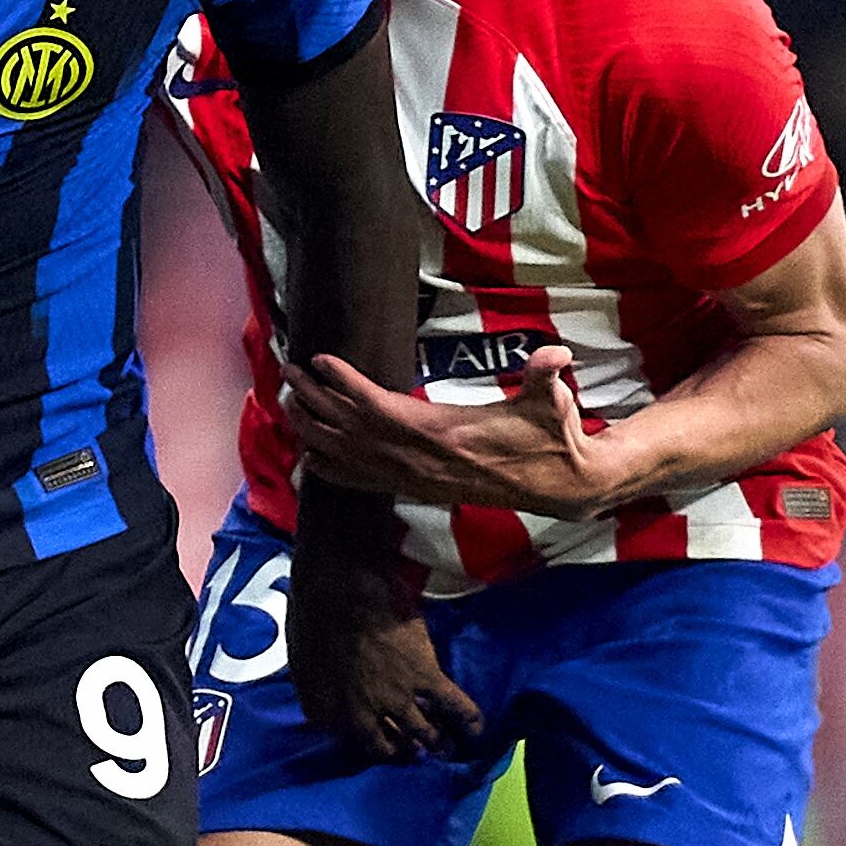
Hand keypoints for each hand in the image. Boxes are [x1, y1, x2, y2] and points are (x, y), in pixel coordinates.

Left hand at [284, 348, 626, 518]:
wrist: (556, 484)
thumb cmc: (549, 437)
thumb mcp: (551, 403)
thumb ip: (546, 378)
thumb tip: (559, 355)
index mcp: (441, 432)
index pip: (379, 408)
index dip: (345, 384)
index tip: (318, 358)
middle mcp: (419, 460)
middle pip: (350, 430)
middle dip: (315, 402)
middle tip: (287, 372)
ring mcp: (415, 479)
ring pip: (350, 458)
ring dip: (315, 431)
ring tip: (289, 404)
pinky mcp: (417, 490)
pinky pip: (364, 483)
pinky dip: (333, 471)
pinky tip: (309, 460)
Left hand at [286, 547, 481, 762]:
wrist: (338, 579)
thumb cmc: (312, 605)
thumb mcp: (299, 649)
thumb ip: (313, 675)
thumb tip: (321, 679)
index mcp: (325, 706)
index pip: (345, 737)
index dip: (363, 736)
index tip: (374, 734)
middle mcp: (361, 713)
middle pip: (386, 745)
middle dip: (401, 751)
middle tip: (412, 751)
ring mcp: (395, 697)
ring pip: (424, 732)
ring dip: (437, 742)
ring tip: (446, 748)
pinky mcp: (424, 676)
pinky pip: (453, 705)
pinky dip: (468, 719)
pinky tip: (477, 728)